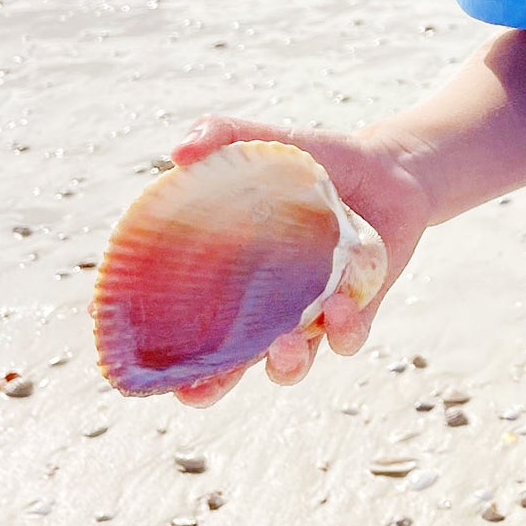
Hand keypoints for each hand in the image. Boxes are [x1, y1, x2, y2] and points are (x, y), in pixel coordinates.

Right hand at [167, 114, 429, 407]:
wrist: (389, 168)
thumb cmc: (317, 162)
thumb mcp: (271, 144)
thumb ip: (225, 136)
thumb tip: (179, 151)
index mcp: (230, 279)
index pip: (183, 325)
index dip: (157, 349)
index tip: (137, 361)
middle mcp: (264, 309)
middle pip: (226, 367)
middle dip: (209, 387)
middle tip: (199, 389)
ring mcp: (310, 316)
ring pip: (289, 364)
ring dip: (284, 365)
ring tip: (285, 346)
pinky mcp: (356, 314)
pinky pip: (346, 339)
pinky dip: (343, 331)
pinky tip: (340, 306)